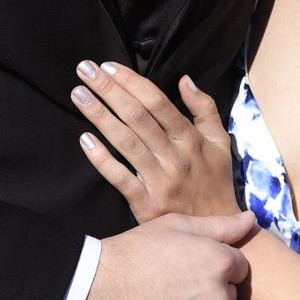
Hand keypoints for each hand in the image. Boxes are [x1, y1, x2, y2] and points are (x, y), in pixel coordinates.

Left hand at [72, 61, 239, 222]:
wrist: (217, 233)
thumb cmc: (215, 182)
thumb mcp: (220, 142)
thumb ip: (205, 109)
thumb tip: (184, 79)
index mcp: (191, 139)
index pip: (157, 103)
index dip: (132, 82)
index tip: (109, 67)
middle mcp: (175, 157)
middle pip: (137, 117)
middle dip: (109, 90)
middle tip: (85, 69)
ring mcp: (159, 181)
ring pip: (126, 142)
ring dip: (100, 116)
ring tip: (78, 95)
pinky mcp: (146, 204)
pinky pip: (120, 178)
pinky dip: (102, 159)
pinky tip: (84, 140)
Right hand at [72, 212, 255, 299]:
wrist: (95, 291)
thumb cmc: (134, 252)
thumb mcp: (174, 226)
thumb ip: (219, 226)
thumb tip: (251, 220)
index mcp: (218, 262)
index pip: (237, 268)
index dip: (214, 266)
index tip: (189, 268)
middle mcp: (218, 297)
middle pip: (227, 297)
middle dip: (209, 293)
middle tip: (175, 288)